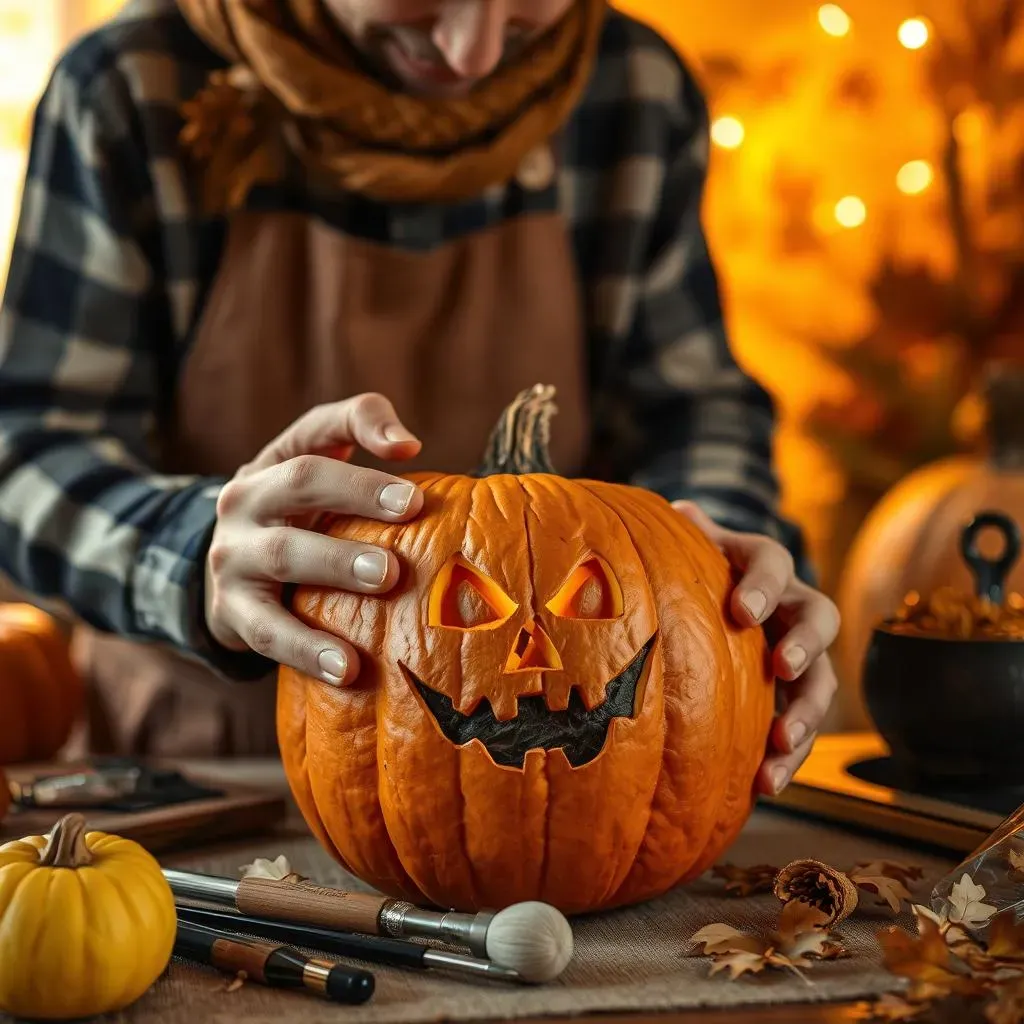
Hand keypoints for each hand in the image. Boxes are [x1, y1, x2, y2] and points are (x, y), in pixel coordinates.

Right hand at [205, 393, 424, 685]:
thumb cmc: (299, 518)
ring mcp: (233, 555)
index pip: (318, 430)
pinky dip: (308, 650)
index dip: (363, 430)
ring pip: (283, 554)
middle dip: (355, 494)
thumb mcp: (319, 467)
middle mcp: (247, 499)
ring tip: (385, 578)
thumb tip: (409, 445)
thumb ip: (364, 433)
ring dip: (335, 565)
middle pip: (300, 481)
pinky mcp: (232, 612)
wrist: (229, 577)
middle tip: (411, 506)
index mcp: (275, 462)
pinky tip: (349, 669)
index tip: (414, 457)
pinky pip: (270, 633)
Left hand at [672, 501, 839, 796]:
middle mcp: (791, 604)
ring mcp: (798, 651)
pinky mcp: (792, 697)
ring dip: (806, 714)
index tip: (742, 610)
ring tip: (782, 743)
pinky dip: (788, 756)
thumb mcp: (682, 549)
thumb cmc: (689, 571)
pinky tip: (765, 784)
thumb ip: (680, 536)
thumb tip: (676, 509)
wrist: (709, 600)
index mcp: (760, 564)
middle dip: (804, 643)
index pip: (772, 562)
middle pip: (818, 617)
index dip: (764, 584)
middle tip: (782, 667)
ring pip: (821, 679)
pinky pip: (801, 726)